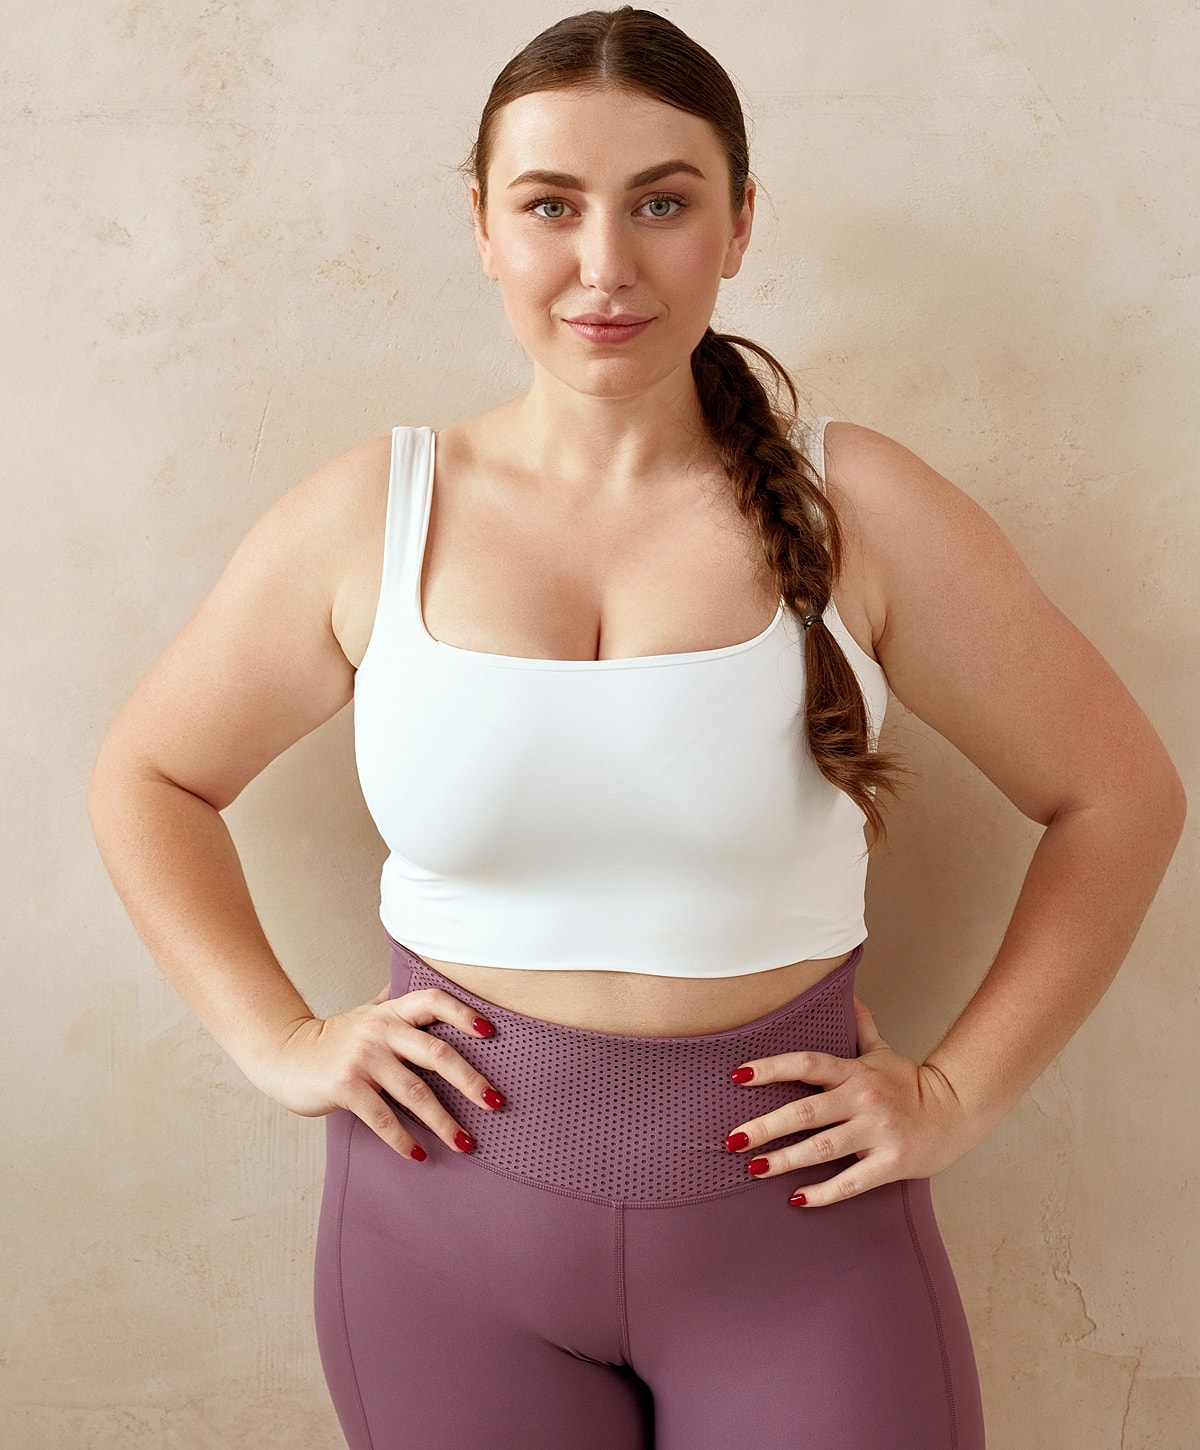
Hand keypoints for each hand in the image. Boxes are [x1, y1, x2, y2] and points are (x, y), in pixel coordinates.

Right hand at [261, 985, 506, 1160]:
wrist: (285, 1055)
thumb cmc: (334, 1038)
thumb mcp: (367, 1012)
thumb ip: (395, 1001)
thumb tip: (421, 976)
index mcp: (392, 1011)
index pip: (434, 1000)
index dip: (463, 1013)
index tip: (492, 1032)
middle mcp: (381, 1030)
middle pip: (437, 1054)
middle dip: (471, 1081)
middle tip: (496, 1103)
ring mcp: (364, 1058)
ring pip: (416, 1093)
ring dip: (444, 1122)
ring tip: (466, 1144)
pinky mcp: (346, 1086)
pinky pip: (384, 1118)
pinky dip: (404, 1141)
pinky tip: (420, 1155)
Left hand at [723, 995, 981, 1206]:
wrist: (957, 1111)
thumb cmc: (911, 1083)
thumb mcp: (883, 1052)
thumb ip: (861, 1027)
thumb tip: (848, 995)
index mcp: (855, 1072)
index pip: (806, 1064)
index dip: (771, 1068)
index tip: (737, 1075)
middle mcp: (863, 1099)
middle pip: (806, 1112)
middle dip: (766, 1126)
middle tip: (733, 1139)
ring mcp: (877, 1132)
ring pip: (823, 1148)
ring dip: (786, 1160)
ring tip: (754, 1169)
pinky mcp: (891, 1163)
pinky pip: (851, 1181)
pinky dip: (823, 1193)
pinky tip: (796, 1199)